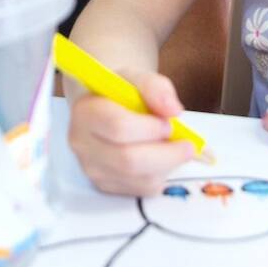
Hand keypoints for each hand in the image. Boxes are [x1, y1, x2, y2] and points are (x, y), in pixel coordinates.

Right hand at [66, 71, 196, 195]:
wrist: (106, 105)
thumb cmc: (121, 91)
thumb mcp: (137, 77)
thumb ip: (155, 87)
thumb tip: (173, 110)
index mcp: (85, 111)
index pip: (118, 127)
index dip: (150, 128)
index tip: (169, 123)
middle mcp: (82, 143)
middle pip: (128, 160)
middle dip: (166, 153)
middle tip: (186, 144)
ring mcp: (92, 168)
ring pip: (139, 178)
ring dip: (167, 165)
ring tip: (174, 148)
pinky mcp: (105, 186)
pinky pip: (142, 189)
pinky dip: (161, 175)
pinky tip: (161, 159)